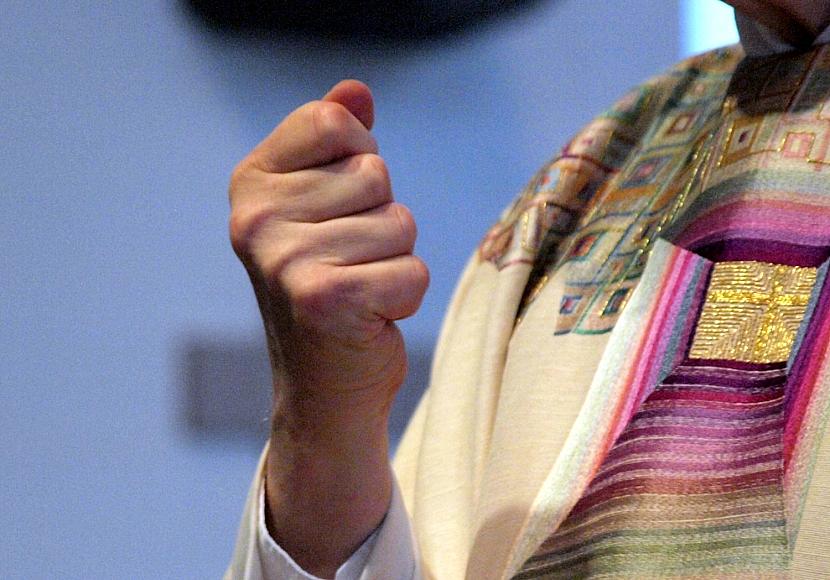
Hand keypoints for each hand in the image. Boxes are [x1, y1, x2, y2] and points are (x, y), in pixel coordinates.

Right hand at [228, 80, 428, 574]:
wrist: (322, 386)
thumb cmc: (330, 284)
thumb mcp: (325, 205)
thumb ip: (337, 141)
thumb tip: (357, 91)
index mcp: (251, 184)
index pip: (334, 121)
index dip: (359, 159)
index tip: (340, 207)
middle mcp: (255, 219)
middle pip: (374, 173)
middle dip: (381, 219)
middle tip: (349, 261)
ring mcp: (284, 261)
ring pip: (399, 223)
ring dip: (394, 260)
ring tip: (359, 289)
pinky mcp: (325, 301)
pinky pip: (413, 272)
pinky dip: (404, 297)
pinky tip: (370, 317)